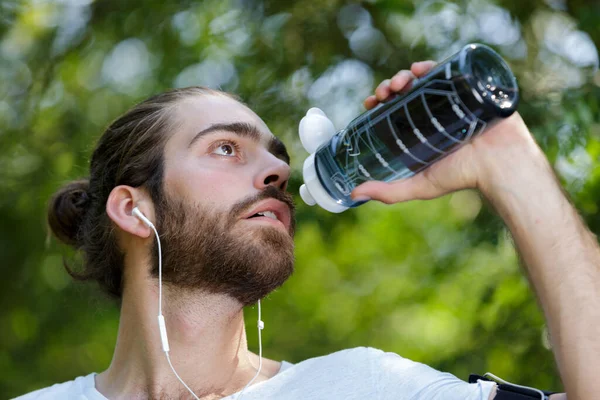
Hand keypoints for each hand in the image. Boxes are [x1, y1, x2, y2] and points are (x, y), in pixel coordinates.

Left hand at [351, 61, 543, 203]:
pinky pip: (449, 69)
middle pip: (404, 90)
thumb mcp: (419, 186)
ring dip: (405, 74)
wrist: (500, 165)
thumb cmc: (463, 176)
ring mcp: (451, 97)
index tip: (369, 103)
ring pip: (421, 78)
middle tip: (383, 93)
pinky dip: (432, 65)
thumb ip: (388, 192)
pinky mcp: (469, 87)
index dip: (378, 102)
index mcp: (419, 127)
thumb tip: (353, 194)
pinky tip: (419, 69)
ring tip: (398, 82)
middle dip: (388, 87)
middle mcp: (433, 110)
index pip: (393, 108)